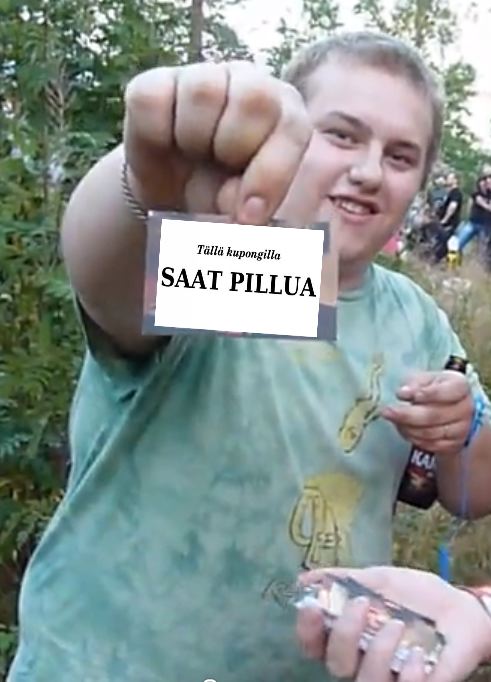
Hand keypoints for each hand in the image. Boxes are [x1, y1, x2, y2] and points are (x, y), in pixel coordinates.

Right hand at [122, 61, 312, 225]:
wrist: (171, 206)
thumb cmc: (223, 205)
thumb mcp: (249, 219)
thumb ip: (260, 215)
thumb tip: (246, 216)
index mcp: (289, 121)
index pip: (292, 128)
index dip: (271, 174)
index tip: (249, 215)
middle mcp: (254, 88)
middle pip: (256, 98)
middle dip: (234, 148)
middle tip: (219, 176)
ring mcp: (206, 79)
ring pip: (204, 91)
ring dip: (194, 138)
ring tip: (193, 158)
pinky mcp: (157, 83)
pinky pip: (152, 100)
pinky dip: (154, 133)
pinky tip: (165, 146)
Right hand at [297, 566, 490, 681]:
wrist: (460, 610)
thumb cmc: (414, 595)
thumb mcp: (378, 579)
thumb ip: (344, 580)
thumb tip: (304, 578)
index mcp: (347, 635)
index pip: (314, 644)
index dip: (307, 629)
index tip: (312, 605)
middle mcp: (361, 662)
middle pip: (335, 664)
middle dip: (343, 634)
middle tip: (361, 604)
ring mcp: (387, 678)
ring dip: (376, 653)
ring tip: (397, 625)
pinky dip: (408, 677)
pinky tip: (417, 656)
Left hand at [380, 371, 472, 455]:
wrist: (451, 407)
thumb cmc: (435, 389)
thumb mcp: (426, 379)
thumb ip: (415, 383)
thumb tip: (404, 393)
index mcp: (460, 386)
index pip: (446, 392)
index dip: (427, 394)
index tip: (405, 394)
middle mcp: (465, 409)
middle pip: (434, 415)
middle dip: (407, 414)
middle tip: (386, 411)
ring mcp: (461, 429)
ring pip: (430, 433)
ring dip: (406, 427)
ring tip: (392, 419)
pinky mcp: (453, 445)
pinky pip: (430, 445)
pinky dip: (412, 437)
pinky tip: (403, 428)